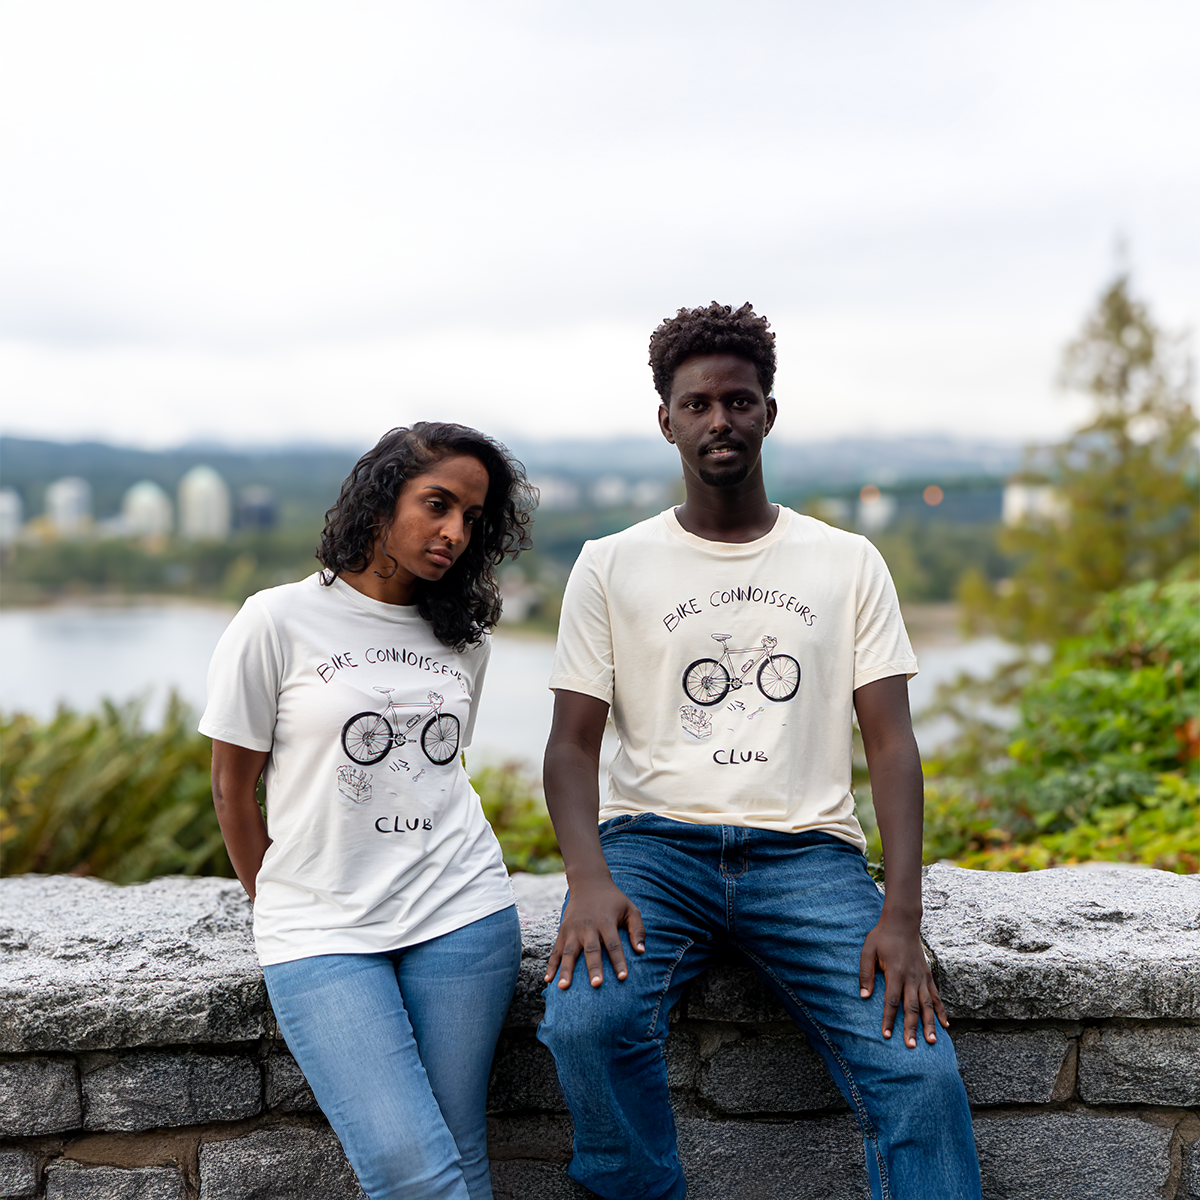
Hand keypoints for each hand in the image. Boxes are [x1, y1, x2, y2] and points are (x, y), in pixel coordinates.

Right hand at [544, 877, 645, 989]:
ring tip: (564, 987)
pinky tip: (548, 979)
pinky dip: (551, 965)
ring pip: (569, 952)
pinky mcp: (562, 931)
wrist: (588, 882)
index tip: (623, 978)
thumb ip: (637, 929)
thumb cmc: (613, 900)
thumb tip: (642, 951)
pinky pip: (556, 950)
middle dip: (594, 968)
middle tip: (596, 985)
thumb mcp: (630, 908)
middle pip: (592, 950)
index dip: (619, 961)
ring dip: (566, 970)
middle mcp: (588, 926)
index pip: (614, 944)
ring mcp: (573, 929)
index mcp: (606, 921)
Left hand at [858, 912, 948, 1047]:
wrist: (902, 922)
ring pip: (927, 1005)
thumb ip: (865, 973)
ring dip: (929, 1024)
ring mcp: (921, 977)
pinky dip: (941, 1011)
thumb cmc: (881, 937)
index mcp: (895, 972)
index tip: (886, 1035)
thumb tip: (863, 996)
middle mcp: (911, 977)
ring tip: (932, 1041)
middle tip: (911, 1046)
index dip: (888, 1019)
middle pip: (911, 1007)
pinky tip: (945, 1025)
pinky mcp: (928, 976)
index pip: (891, 1001)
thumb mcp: (867, 951)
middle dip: (911, 1028)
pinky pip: (936, 996)